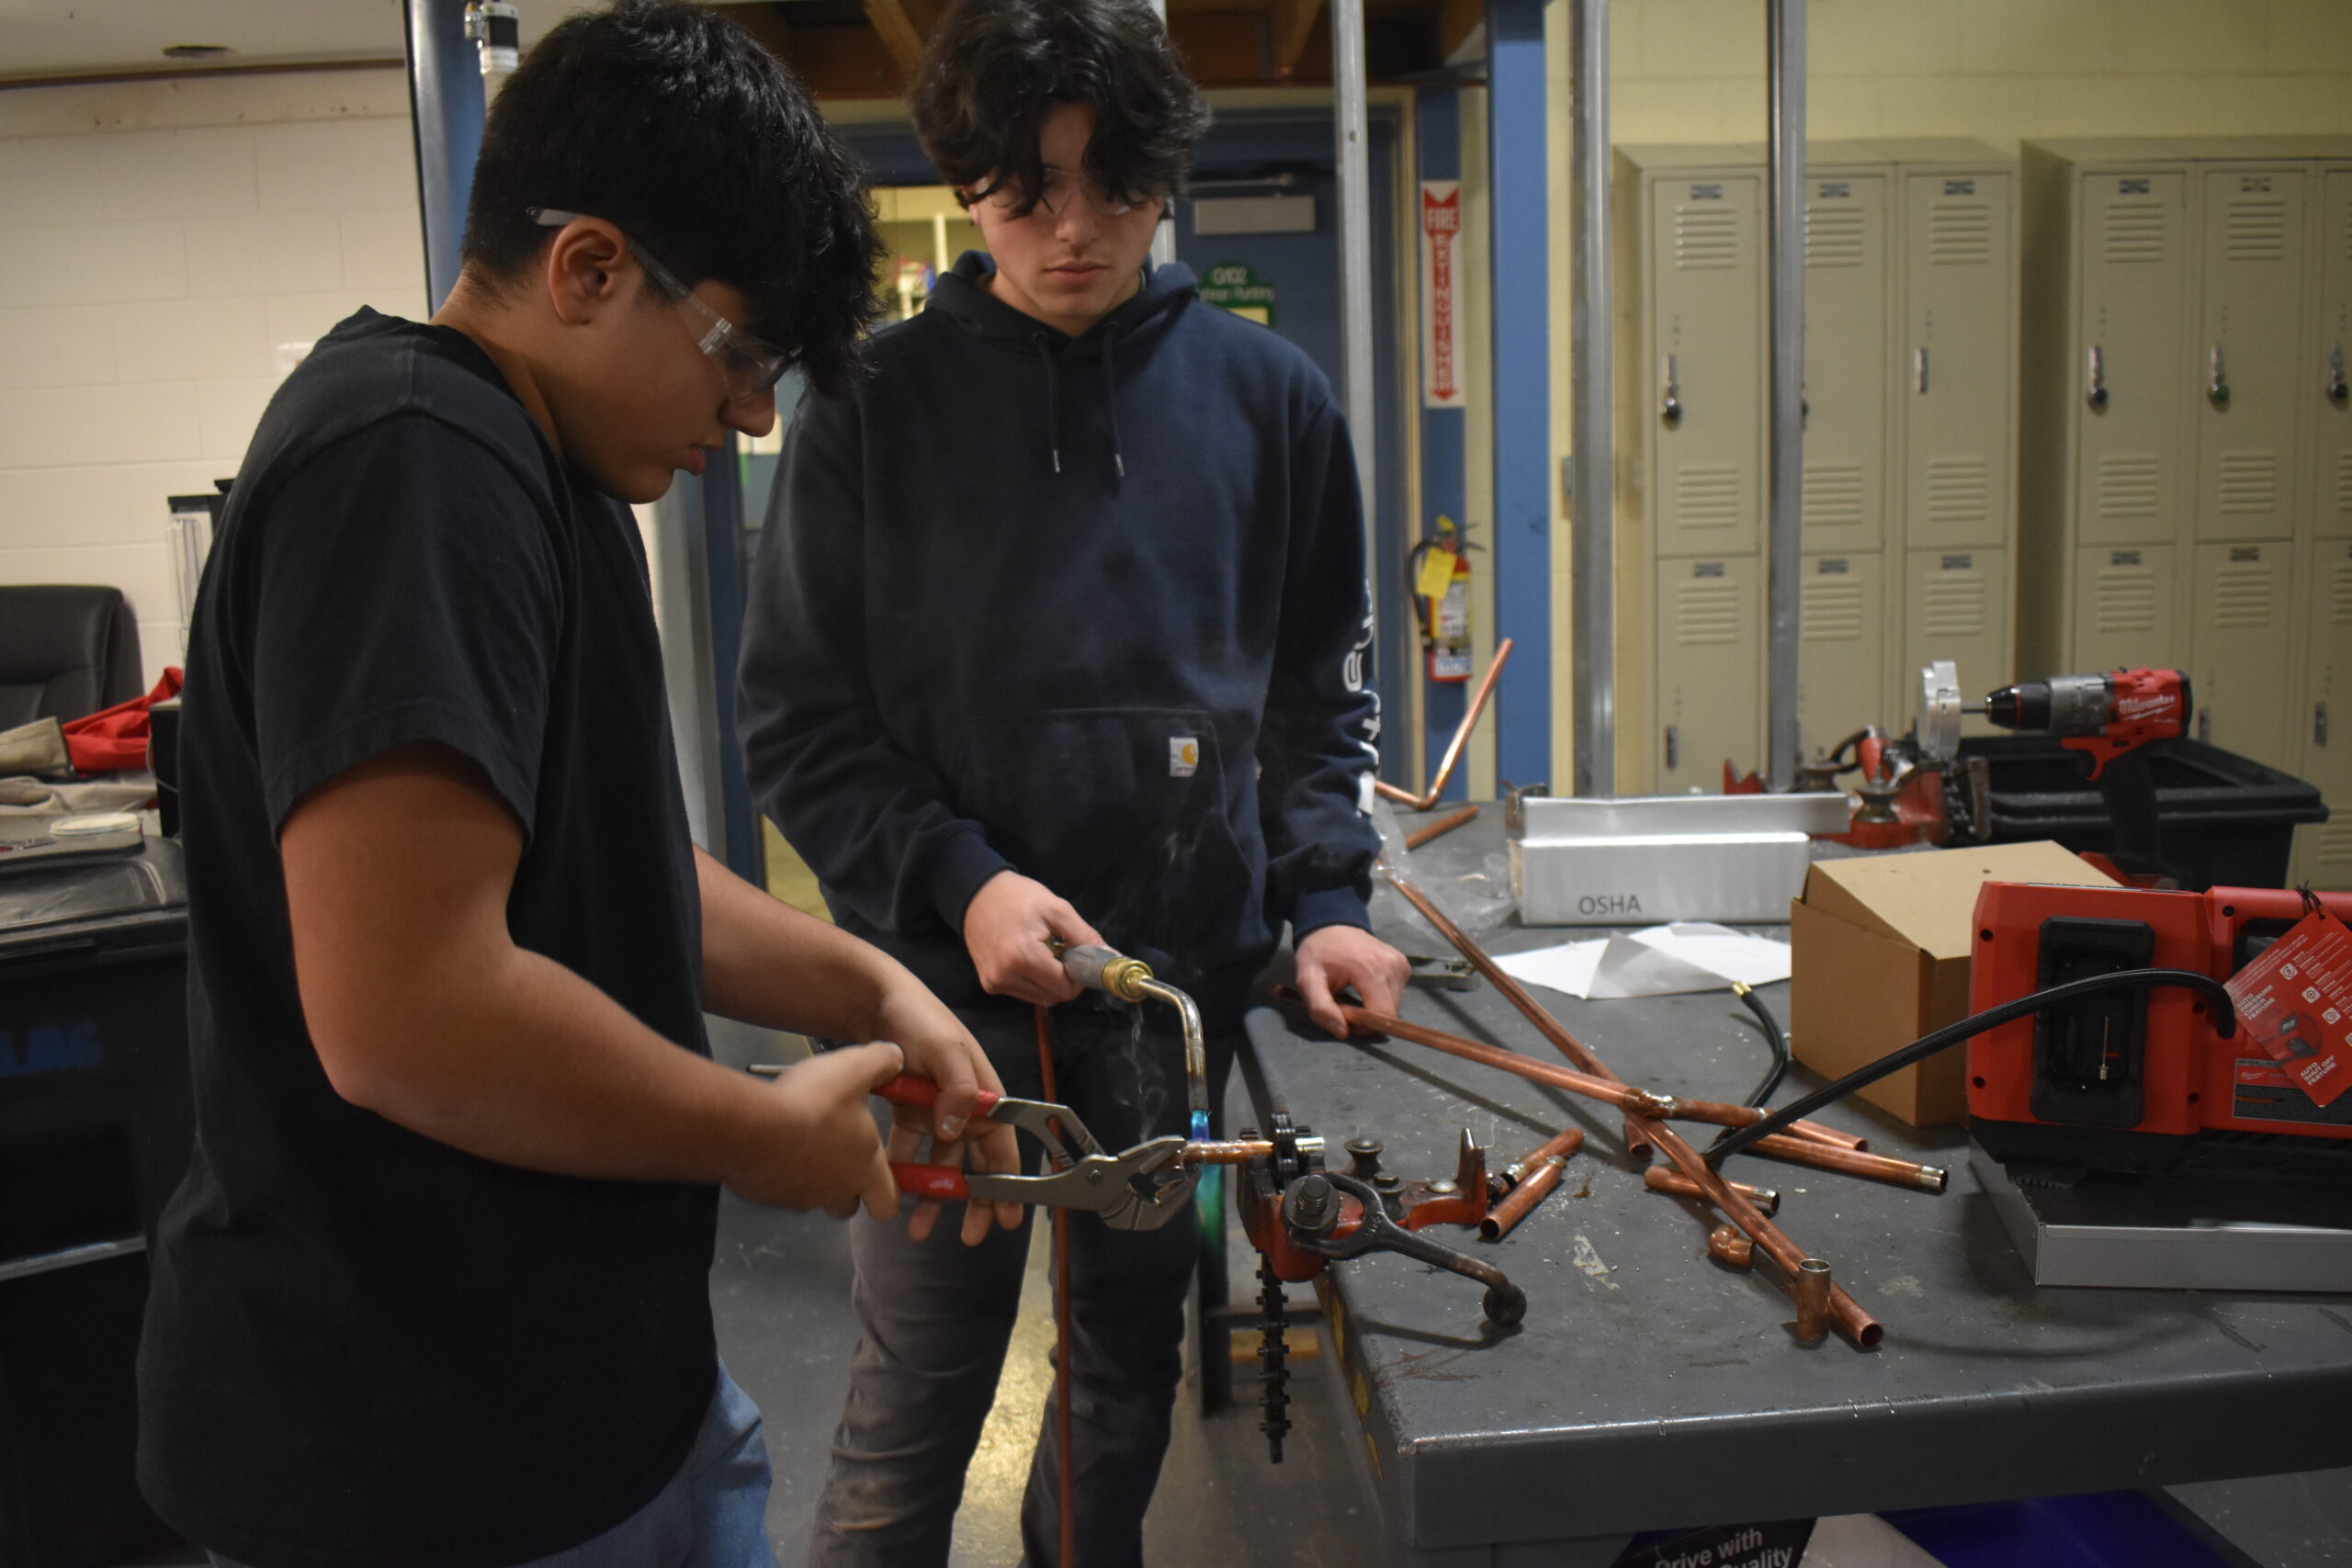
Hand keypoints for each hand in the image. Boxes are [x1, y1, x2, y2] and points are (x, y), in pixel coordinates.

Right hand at [727, 1041, 902, 1218]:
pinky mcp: (767, 1194)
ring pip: (813, 1197)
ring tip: (805, 1143)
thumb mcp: (856, 1069)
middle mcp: (835, 1190)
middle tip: (841, 1157)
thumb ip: (882, 1062)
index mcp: (865, 1167)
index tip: (885, 1178)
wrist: (753, 1126)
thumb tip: (894, 1058)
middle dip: (848, 1188)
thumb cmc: (810, 1105)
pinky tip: (776, 1145)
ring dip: (812, 1177)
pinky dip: (781, 1172)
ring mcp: (799, 1196)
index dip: (889, 1193)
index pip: (888, 1202)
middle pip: (849, 1205)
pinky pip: (779, 1189)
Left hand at [870, 980, 1024, 1243]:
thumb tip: (956, 1129)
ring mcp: (936, 1111)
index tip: (1009, 1218)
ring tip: (919, 1229)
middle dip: (975, 1201)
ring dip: (934, 1195)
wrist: (875, 1001)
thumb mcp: (945, 1049)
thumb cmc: (921, 1020)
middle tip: (970, 1237)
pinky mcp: (908, 1111)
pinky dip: (902, 1171)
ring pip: (941, 1162)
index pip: (1003, 1145)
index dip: (1009, 1183)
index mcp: (985, 1094)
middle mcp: (965, 1107)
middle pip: (976, 1162)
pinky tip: (891, 1190)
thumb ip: (958, 1088)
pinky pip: (908, 1149)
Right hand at [961, 871, 1103, 1006]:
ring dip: (1049, 982)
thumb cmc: (1019, 897)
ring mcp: (995, 983)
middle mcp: (1005, 976)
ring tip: (1043, 952)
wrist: (976, 893)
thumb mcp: (1057, 908)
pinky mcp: (989, 984)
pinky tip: (1028, 959)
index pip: (1064, 988)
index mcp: (1023, 957)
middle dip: (1065, 979)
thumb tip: (1112, 958)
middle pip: (1053, 996)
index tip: (1077, 956)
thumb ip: (1085, 936)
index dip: (1078, 976)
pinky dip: (1034, 981)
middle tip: (1062, 952)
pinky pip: (1024, 993)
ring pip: (1040, 998)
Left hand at [1293, 924, 1409, 1037]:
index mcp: (1372, 969)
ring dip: (1373, 1008)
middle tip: (1344, 1004)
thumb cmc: (1318, 953)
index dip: (1363, 1025)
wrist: (1331, 925)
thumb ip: (1321, 1008)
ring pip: (1393, 1006)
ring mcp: (1401, 964)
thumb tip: (1343, 1032)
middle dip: (1367, 1017)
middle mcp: (1393, 966)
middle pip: (1389, 1013)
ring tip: (1353, 993)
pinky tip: (1364, 987)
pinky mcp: (1403, 966)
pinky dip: (1380, 998)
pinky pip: (1395, 994)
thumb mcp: (1308, 980)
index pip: (1382, 1015)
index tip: (1342, 1013)